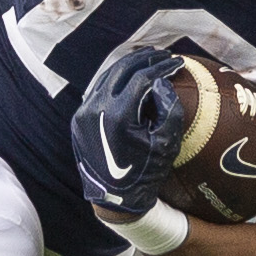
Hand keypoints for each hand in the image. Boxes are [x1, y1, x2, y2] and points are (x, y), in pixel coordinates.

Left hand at [71, 46, 185, 214]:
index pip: (142, 78)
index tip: (177, 63)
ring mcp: (83, 113)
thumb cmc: (145, 173)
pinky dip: (114, 80)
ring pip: (106, 77)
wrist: (113, 199)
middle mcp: (96, 110)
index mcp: (118, 116)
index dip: (162, 67)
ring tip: (148, 60)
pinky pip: (97, 90)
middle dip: (146, 60)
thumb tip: (162, 82)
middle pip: (122, 70)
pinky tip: (128, 77)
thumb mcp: (166, 144)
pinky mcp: (78, 119)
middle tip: (164, 56)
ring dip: (128, 66)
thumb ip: (169, 109)